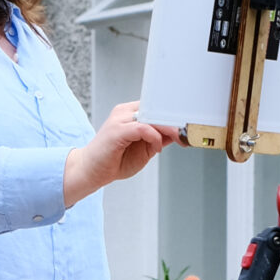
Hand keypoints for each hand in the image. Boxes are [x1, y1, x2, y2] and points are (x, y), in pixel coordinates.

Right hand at [63, 104, 178, 206]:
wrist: (91, 171)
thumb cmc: (114, 161)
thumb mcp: (144, 149)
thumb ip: (158, 139)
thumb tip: (177, 134)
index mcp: (131, 113)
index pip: (157, 108)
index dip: (174, 117)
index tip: (188, 127)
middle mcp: (125, 112)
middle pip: (156, 109)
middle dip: (175, 121)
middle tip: (188, 133)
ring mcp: (119, 119)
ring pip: (151, 116)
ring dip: (168, 128)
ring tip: (178, 138)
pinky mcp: (116, 130)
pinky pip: (142, 127)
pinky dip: (154, 136)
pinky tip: (157, 146)